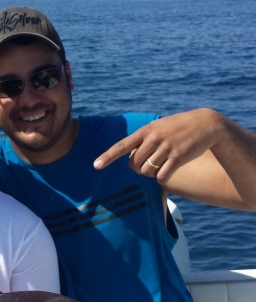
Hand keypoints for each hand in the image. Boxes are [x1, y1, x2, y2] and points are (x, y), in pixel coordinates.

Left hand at [93, 108, 219, 183]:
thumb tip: (130, 160)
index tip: (96, 166)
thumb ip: (143, 140)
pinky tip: (168, 169)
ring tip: (161, 163)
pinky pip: (161, 176)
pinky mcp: (177, 157)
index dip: (108, 156)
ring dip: (151, 173)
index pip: (122, 145)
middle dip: (138, 168)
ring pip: (146, 171)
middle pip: (134, 164)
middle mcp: (154, 138)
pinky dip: (161, 177)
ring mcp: (166, 148)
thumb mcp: (158, 127)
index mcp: (146, 131)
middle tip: (149, 162)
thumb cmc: (177, 128)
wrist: (205, 125)